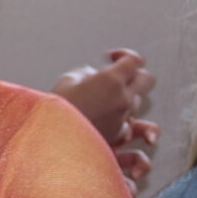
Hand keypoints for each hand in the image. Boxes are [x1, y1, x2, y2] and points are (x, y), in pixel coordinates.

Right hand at [52, 49, 160, 191]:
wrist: (49, 142)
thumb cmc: (55, 110)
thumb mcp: (68, 80)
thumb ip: (88, 73)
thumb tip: (95, 75)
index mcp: (111, 80)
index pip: (135, 60)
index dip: (125, 55)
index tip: (111, 58)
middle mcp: (122, 99)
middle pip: (146, 79)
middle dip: (135, 74)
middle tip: (118, 76)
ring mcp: (123, 118)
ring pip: (137, 101)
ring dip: (125, 96)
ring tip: (102, 98)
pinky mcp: (118, 135)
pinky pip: (128, 120)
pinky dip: (118, 116)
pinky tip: (100, 115)